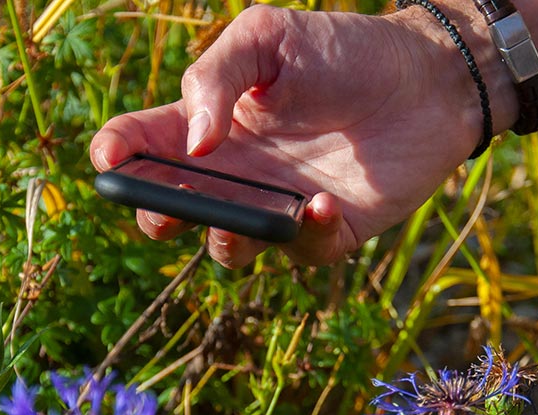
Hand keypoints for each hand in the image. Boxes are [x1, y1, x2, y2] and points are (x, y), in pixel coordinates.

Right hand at [90, 5, 511, 266]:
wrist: (429, 78)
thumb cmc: (344, 49)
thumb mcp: (267, 38)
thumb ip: (214, 77)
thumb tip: (192, 143)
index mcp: (209, 122)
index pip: (143, 145)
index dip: (115, 155)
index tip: (108, 160)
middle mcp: (235, 171)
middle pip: (172, 209)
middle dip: (157, 215)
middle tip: (168, 205)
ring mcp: (277, 205)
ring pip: (228, 248)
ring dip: (226, 239)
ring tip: (249, 216)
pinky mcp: (326, 232)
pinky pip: (301, 253)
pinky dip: (306, 234)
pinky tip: (322, 202)